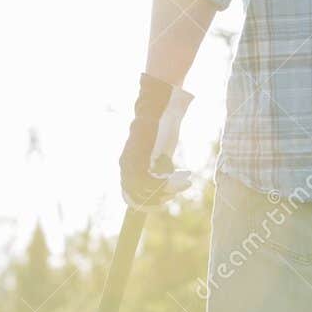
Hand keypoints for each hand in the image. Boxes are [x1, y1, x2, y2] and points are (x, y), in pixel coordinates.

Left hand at [120, 73, 192, 207]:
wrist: (161, 109)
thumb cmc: (161, 128)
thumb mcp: (157, 151)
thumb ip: (156, 166)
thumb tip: (164, 179)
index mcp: (127, 164)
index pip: (129, 194)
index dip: (145, 203)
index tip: (162, 203)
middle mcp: (125, 165)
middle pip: (137, 197)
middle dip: (157, 201)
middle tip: (173, 196)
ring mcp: (132, 163)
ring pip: (147, 191)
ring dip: (168, 192)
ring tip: (184, 184)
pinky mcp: (142, 159)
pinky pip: (156, 183)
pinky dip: (172, 185)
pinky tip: (185, 178)